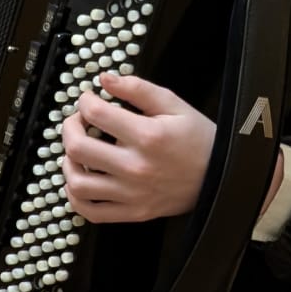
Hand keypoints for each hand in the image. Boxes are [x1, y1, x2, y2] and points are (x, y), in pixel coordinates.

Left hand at [61, 72, 216, 221]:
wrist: (222, 177)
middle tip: (78, 122)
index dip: (85, 102)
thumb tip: (106, 79)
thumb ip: (138, 89)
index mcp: (148, 136)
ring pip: (78, 183)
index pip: (96, 114)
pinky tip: (80, 180)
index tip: (89, 100)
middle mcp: (136, 167)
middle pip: (78, 148)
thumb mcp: (174, 105)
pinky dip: (76, 197)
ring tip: (77, 152)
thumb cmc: (199, 141)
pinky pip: (90, 211)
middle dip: (70, 128)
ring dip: (68, 163)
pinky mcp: (133, 212)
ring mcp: (132, 194)